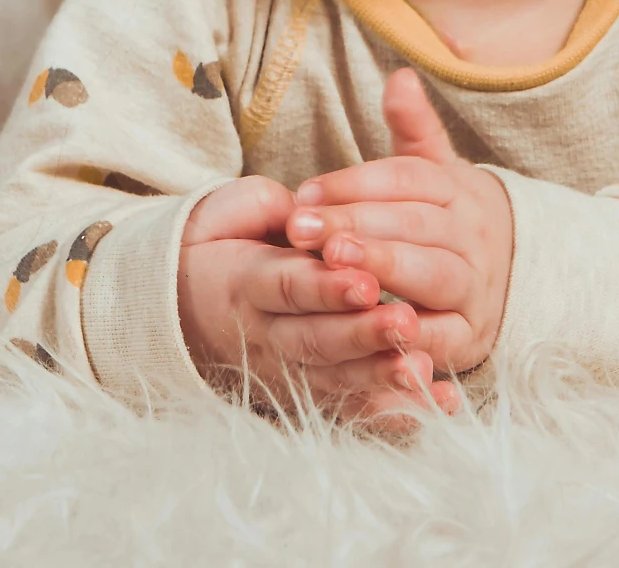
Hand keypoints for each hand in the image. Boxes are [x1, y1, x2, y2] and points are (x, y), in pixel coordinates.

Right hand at [176, 175, 449, 419]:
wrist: (182, 302)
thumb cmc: (222, 243)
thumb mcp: (232, 214)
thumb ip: (267, 208)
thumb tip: (302, 209)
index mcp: (246, 283)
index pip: (288, 287)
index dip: (326, 288)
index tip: (367, 282)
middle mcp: (265, 334)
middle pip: (316, 340)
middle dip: (361, 335)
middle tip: (405, 323)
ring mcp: (287, 368)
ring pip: (335, 377)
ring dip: (379, 377)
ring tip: (421, 368)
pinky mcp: (308, 390)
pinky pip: (351, 406)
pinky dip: (392, 411)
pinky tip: (436, 405)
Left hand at [285, 69, 513, 376]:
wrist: (511, 279)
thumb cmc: (448, 221)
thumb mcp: (436, 172)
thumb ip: (414, 129)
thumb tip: (400, 76)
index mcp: (459, 190)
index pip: (408, 179)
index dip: (355, 184)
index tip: (305, 193)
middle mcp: (473, 235)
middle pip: (416, 224)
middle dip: (357, 225)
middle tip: (303, 229)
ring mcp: (476, 287)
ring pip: (432, 274)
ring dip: (384, 269)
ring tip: (334, 264)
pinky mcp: (471, 336)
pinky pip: (442, 337)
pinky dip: (408, 336)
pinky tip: (367, 327)